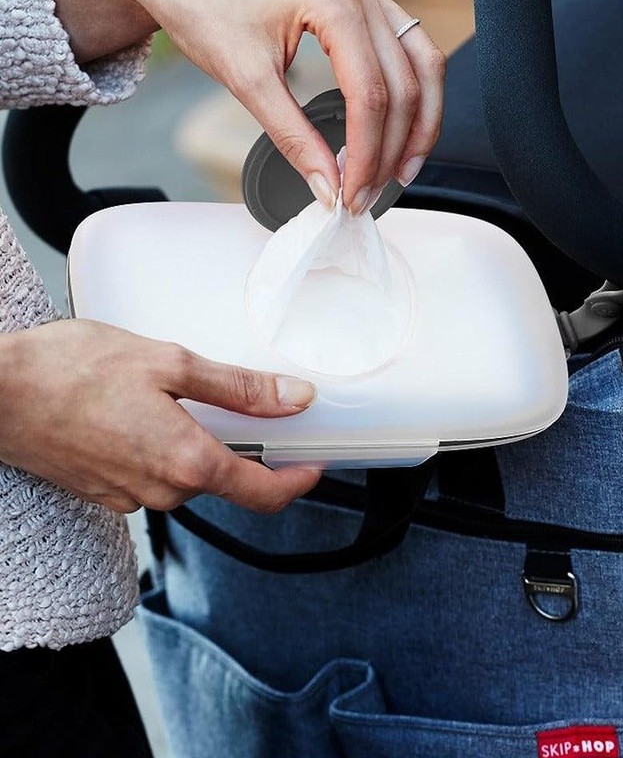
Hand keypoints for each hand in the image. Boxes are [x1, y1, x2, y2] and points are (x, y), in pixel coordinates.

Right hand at [0, 320, 320, 513]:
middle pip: (226, 481)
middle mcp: (162, 491)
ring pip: (188, 477)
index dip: (298, 480)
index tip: (314, 464)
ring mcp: (130, 497)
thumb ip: (239, 389)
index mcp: (188, 462)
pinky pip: (153, 476)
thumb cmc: (71, 370)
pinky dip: (165, 451)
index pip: (264, 493)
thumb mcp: (170, 364)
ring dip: (199, 446)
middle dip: (243, 449)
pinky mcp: (104, 493)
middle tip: (246, 409)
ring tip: (179, 400)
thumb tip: (293, 399)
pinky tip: (145, 416)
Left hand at [52, 0, 445, 212]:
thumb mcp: (247, 80)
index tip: (352, 195)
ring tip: (400, 172)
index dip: (367, 155)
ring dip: (419, 126)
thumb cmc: (206, 5)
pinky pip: (413, 56)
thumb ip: (292, 138)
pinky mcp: (368, 8)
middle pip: (405, 87)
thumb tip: (327, 187)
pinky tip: (403, 134)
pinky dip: (415, 100)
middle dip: (393, 150)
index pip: (370, 95)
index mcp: (333, 2)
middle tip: (369, 194)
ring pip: (424, 69)